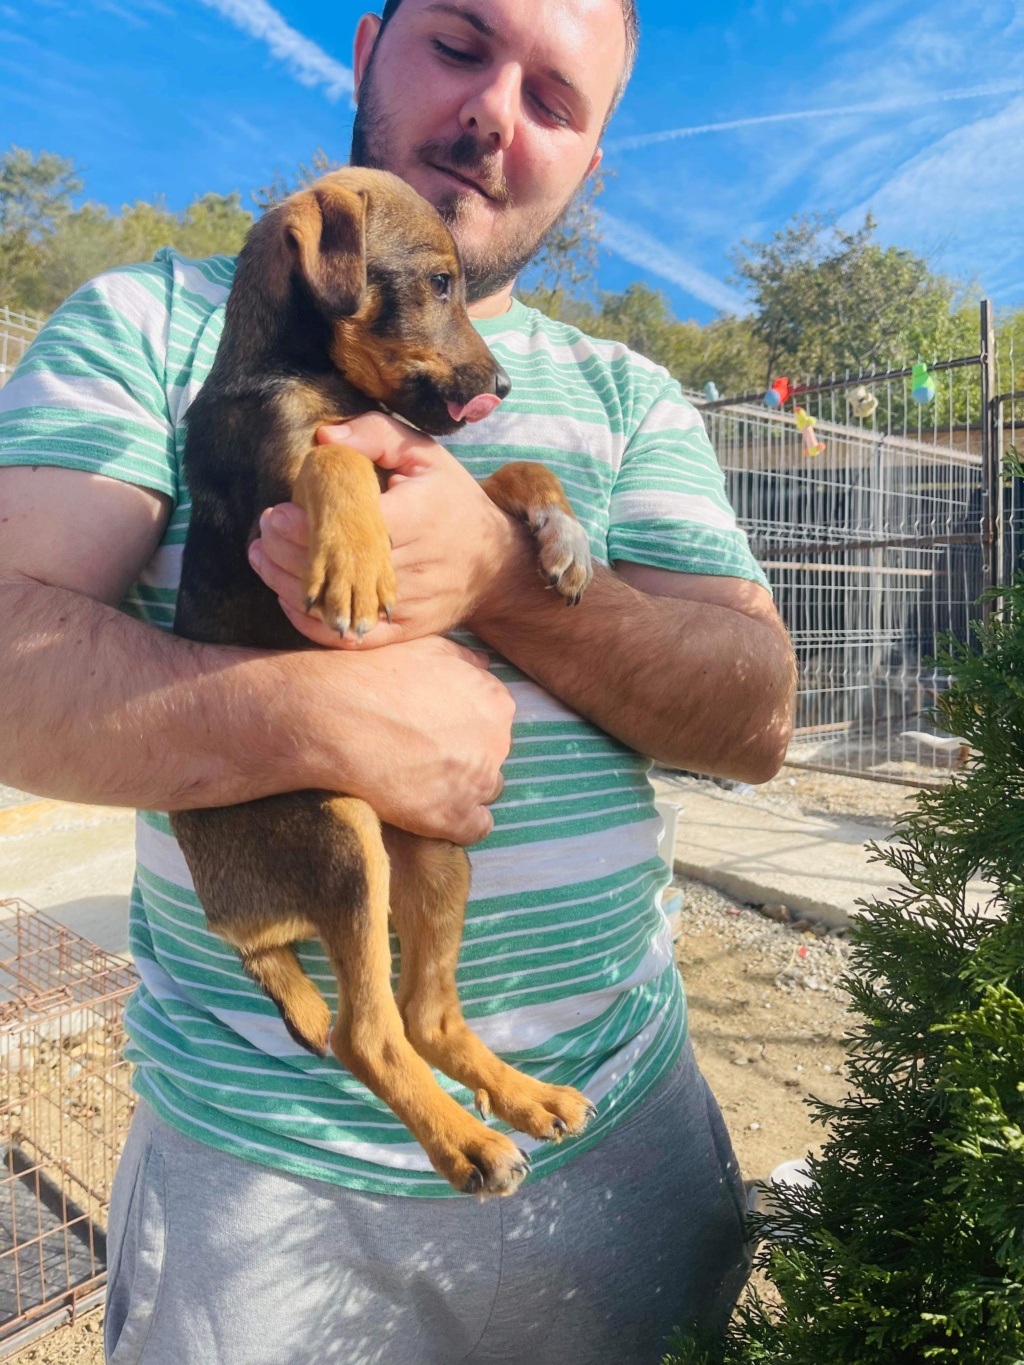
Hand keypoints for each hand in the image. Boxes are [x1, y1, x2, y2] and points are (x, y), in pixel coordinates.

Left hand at [248, 412, 518, 647]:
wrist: (496, 565)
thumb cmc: (453, 501)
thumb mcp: (425, 455)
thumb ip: (375, 434)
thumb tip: (324, 437)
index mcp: (419, 517)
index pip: (352, 528)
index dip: (306, 526)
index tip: (274, 513)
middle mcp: (415, 566)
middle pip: (337, 567)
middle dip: (287, 552)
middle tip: (263, 532)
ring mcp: (408, 604)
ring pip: (336, 604)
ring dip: (289, 585)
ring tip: (262, 559)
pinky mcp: (404, 631)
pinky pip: (349, 638)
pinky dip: (314, 623)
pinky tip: (290, 600)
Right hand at [298, 635, 514, 843]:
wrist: (331, 718)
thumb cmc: (374, 677)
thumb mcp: (425, 648)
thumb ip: (464, 660)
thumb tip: (484, 666)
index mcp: (494, 702)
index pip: (494, 721)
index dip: (465, 726)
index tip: (437, 731)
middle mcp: (495, 742)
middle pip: (491, 755)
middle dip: (465, 756)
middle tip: (424, 754)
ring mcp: (477, 782)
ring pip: (485, 791)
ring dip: (462, 789)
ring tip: (422, 782)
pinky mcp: (453, 817)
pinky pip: (475, 828)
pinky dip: (456, 823)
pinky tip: (429, 810)